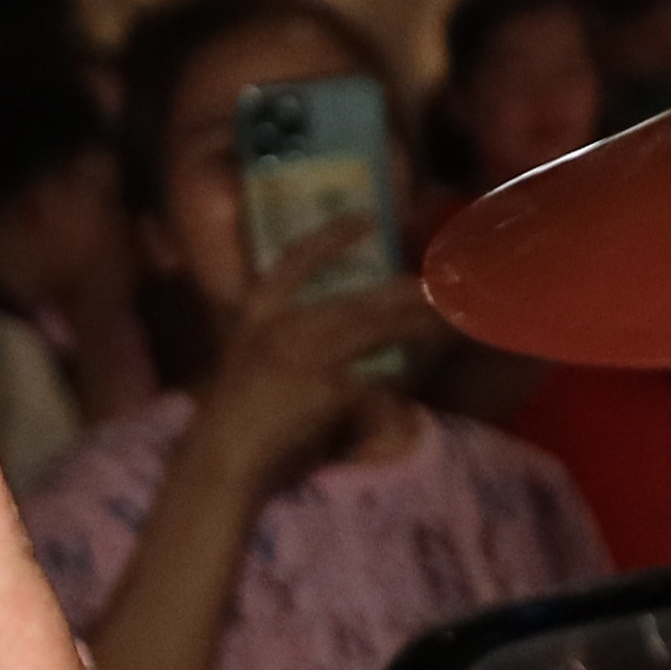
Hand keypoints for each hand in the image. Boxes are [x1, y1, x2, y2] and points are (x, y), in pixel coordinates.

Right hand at [173, 233, 428, 492]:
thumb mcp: (250, 351)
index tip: (366, 218)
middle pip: (357, 300)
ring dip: (415, 324)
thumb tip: (339, 320)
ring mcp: (306, 355)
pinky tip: (423, 364)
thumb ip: (286, 330)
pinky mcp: (326, 388)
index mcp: (259, 310)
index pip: (297, 258)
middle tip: (435, 283)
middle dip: (402, 292)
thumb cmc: (235, 406)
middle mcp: (284, 324)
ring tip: (446, 316)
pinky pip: (373, 374)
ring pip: (375, 330)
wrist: (224, 451)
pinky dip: (400, 370)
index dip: (333, 235)